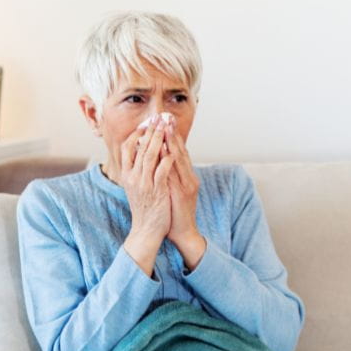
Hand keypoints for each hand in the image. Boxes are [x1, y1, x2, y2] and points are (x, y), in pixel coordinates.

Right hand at [120, 115, 175, 275]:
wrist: (146, 231)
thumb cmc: (145, 208)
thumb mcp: (136, 187)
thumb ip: (137, 170)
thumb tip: (141, 153)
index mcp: (127, 175)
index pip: (127, 148)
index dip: (136, 133)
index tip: (146, 123)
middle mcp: (133, 177)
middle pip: (140, 147)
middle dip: (150, 131)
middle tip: (158, 117)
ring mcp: (144, 184)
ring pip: (150, 156)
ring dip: (159, 139)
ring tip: (166, 126)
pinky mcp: (156, 192)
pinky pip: (162, 172)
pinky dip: (167, 159)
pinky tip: (173, 150)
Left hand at [165, 124, 205, 270]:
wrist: (183, 233)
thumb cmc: (176, 213)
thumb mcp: (173, 191)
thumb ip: (170, 176)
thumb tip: (161, 162)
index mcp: (187, 177)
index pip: (180, 153)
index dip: (174, 137)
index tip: (166, 122)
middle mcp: (189, 178)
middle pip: (181, 152)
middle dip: (173, 134)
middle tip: (166, 118)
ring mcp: (187, 185)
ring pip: (179, 160)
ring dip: (172, 143)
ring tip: (165, 128)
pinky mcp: (183, 193)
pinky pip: (174, 173)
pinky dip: (169, 161)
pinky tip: (163, 152)